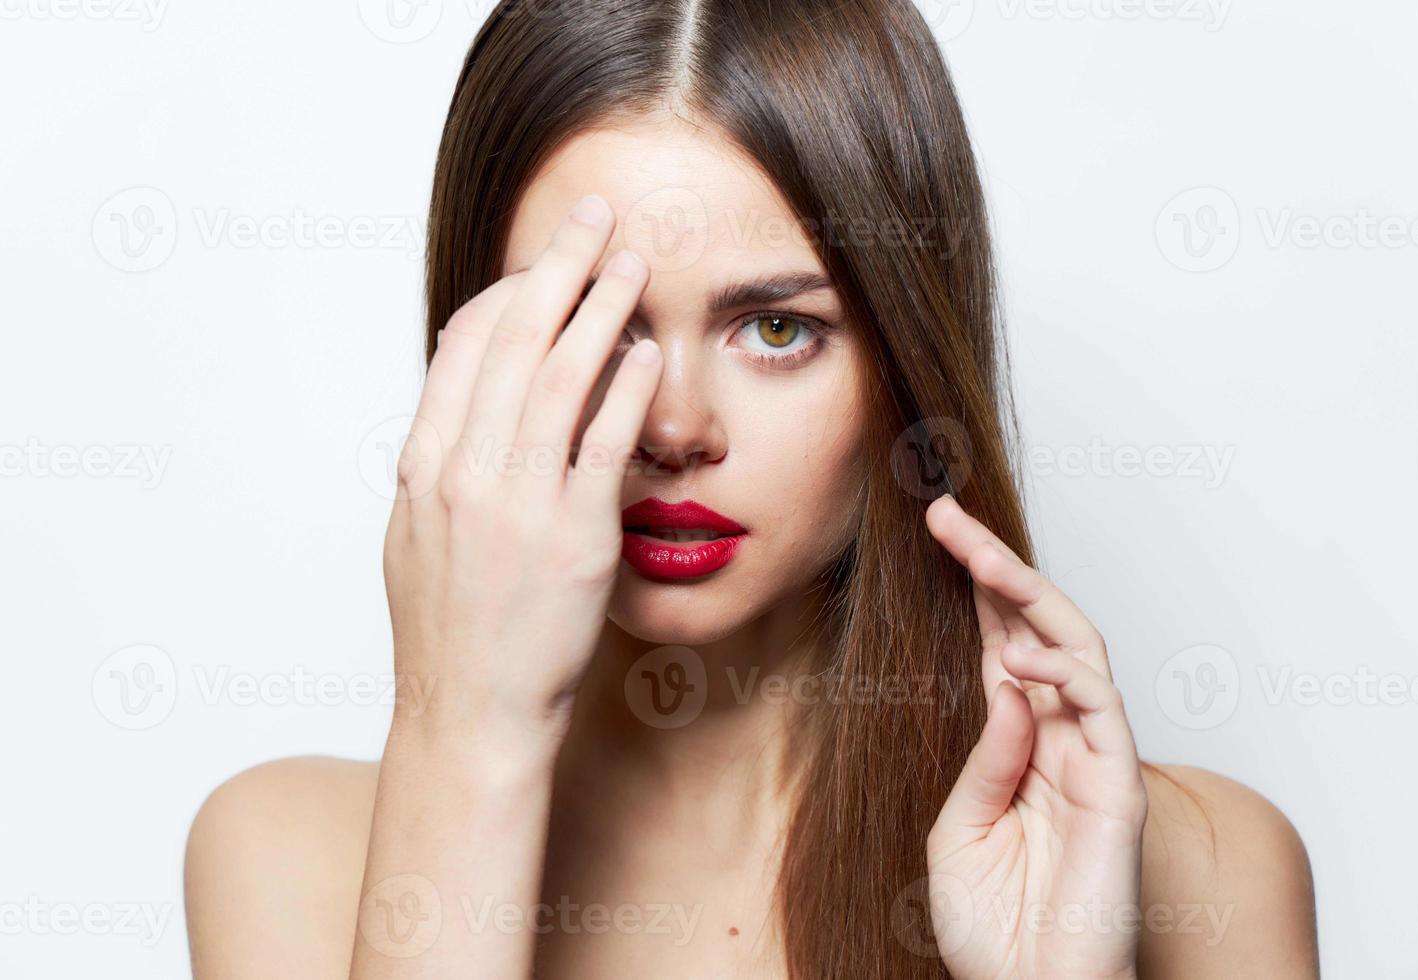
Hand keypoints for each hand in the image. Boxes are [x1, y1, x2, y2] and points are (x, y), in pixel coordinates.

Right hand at [383, 193, 660, 746]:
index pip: (462, 347)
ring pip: (562, 375)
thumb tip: (463, 397)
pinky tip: (648, 351)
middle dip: (558, 265)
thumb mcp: (417, 536)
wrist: (470, 715)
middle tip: (594, 215)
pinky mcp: (575, 537)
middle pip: (515, 339)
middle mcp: (465, 473)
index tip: (541, 263)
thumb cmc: (451, 632)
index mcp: (423, 468)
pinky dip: (627, 386)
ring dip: (603, 306)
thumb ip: (440, 462)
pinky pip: (604, 442)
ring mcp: (518, 504)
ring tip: (634, 262)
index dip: (507, 291)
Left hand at [922, 494, 1146, 979]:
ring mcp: (1094, 760)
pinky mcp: (1119, 791)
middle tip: (947, 515)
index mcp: (1018, 745)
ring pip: (1078, 650)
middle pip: (1037, 630)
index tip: (938, 533)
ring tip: (979, 554)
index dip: (974, 588)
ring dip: (1029, 596)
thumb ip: (983, 758)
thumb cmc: (994, 930)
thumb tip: (1009, 686)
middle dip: (994, 568)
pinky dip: (1069, 675)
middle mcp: (1060, 740)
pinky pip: (1104, 712)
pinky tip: (1025, 658)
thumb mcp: (957, 832)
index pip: (1000, 646)